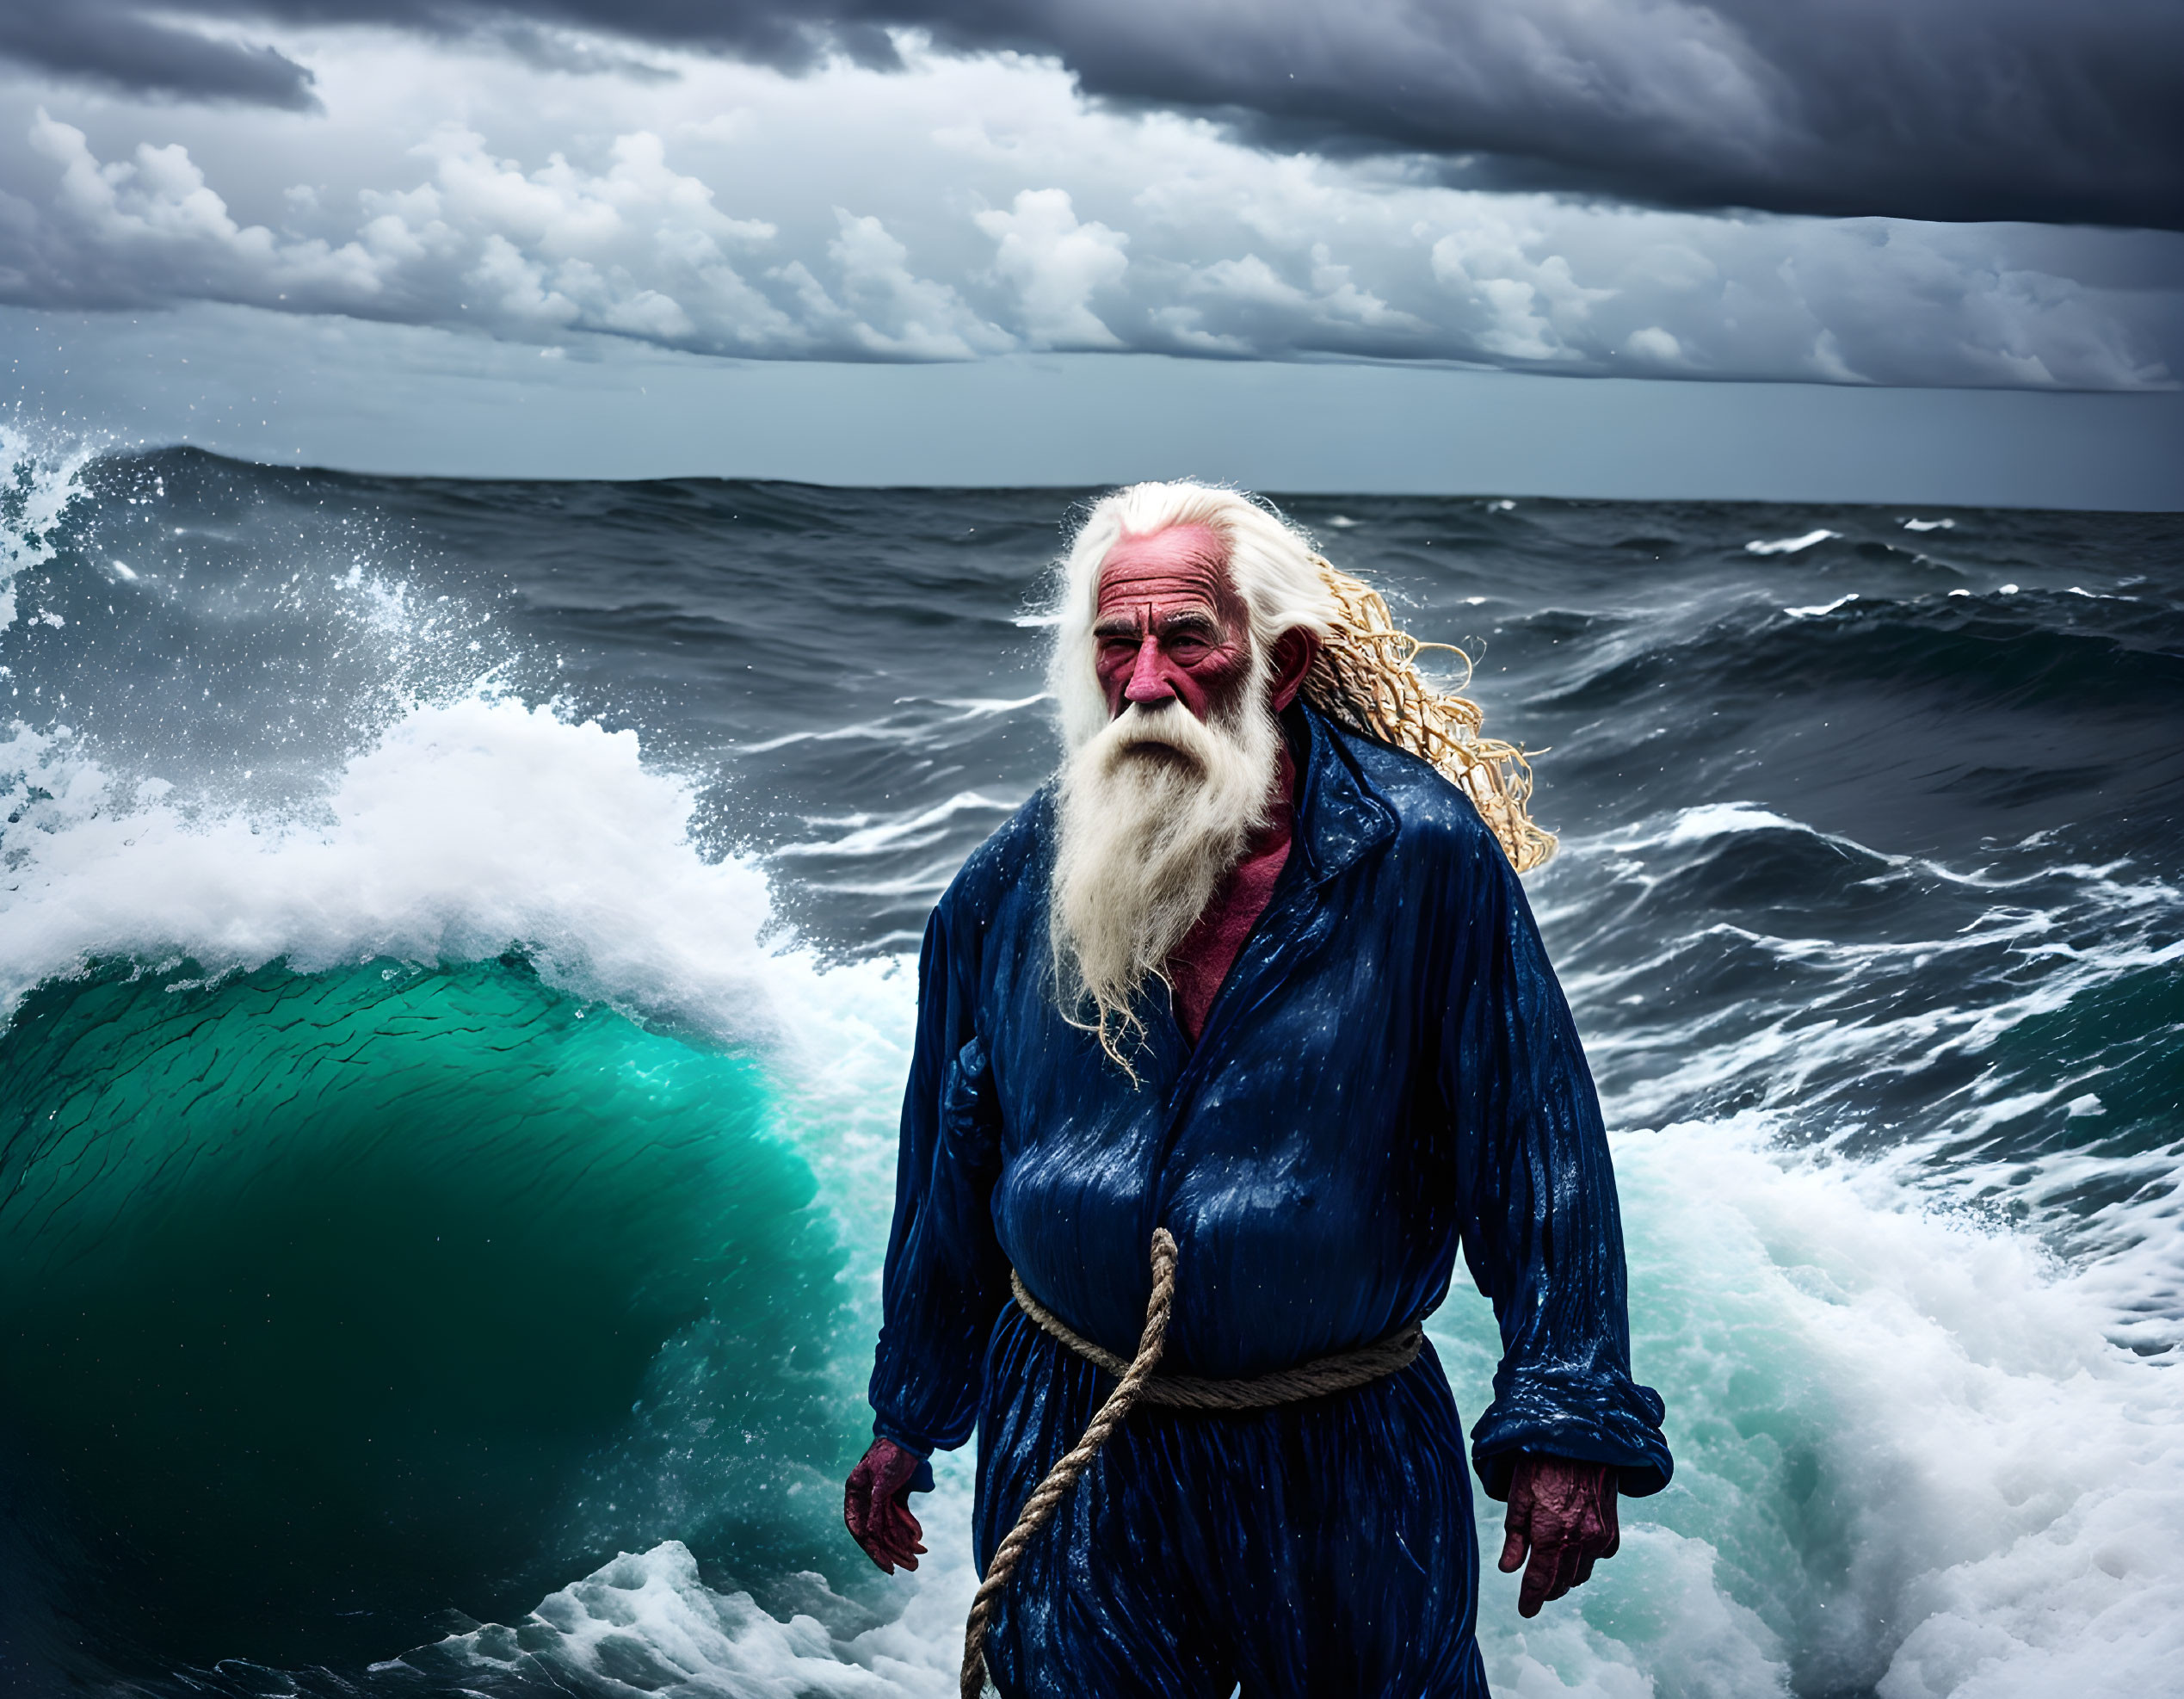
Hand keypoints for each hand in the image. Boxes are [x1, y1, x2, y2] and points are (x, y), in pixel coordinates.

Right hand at [843, 1438, 927, 1572]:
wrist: (912, 1433)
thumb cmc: (893, 1453)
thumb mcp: (882, 1482)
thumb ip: (874, 1508)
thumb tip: (868, 1536)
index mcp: (855, 1491)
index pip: (857, 1527)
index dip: (870, 1549)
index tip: (886, 1566)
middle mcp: (865, 1495)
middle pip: (877, 1531)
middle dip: (894, 1550)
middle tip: (911, 1568)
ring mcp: (880, 1494)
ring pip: (890, 1526)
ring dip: (905, 1542)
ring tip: (920, 1557)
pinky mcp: (894, 1492)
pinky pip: (900, 1516)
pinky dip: (909, 1527)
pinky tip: (919, 1538)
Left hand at [1497, 1455, 1618, 1616]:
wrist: (1582, 1442)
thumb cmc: (1542, 1463)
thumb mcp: (1518, 1496)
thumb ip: (1514, 1536)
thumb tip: (1508, 1569)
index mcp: (1549, 1535)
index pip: (1539, 1581)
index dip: (1530, 1600)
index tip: (1525, 1611)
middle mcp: (1577, 1541)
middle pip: (1561, 1583)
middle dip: (1547, 1590)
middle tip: (1535, 1589)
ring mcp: (1598, 1537)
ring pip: (1581, 1574)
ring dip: (1566, 1576)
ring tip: (1553, 1567)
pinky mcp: (1611, 1530)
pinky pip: (1599, 1557)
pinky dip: (1586, 1558)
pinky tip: (1576, 1546)